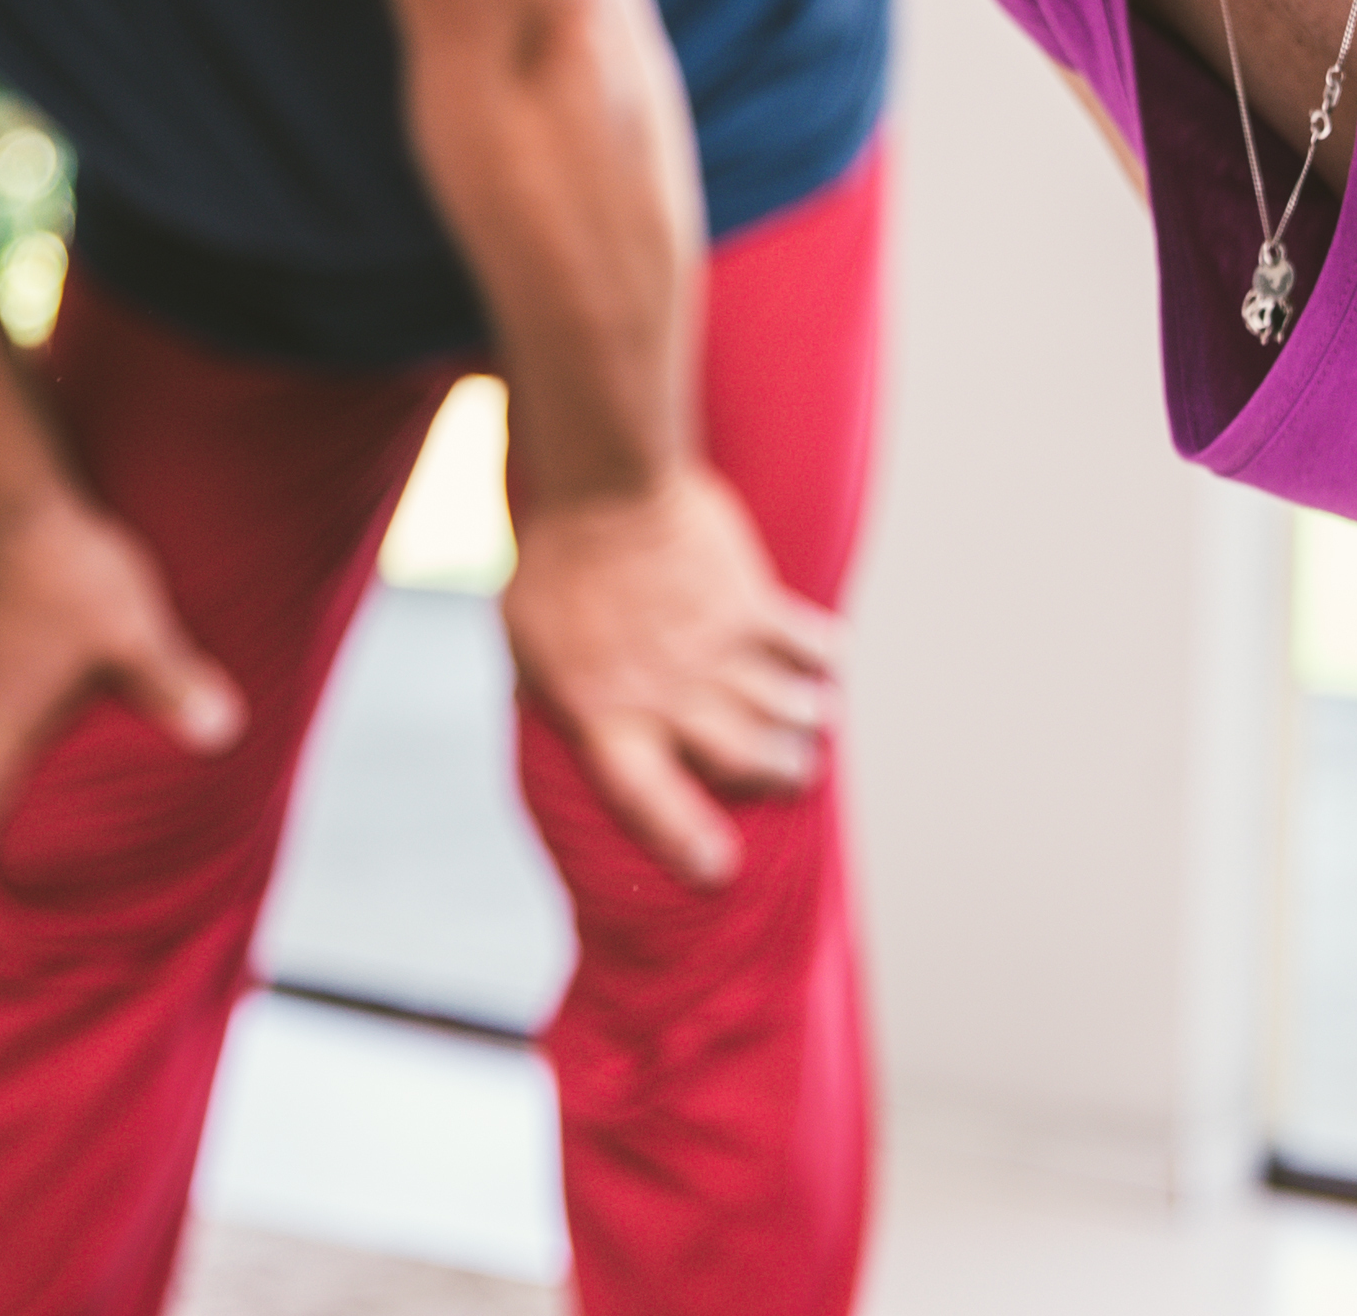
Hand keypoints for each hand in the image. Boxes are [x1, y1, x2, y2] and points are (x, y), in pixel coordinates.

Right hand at [0, 486, 247, 872]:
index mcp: (8, 717)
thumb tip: (221, 733)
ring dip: (18, 708)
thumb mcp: (135, 632)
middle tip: (35, 788)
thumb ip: (174, 684)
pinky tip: (57, 636)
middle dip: (8, 772)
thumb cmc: (70, 568)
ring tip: (58, 710)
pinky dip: (22, 657)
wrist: (16, 488)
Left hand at [501, 466, 837, 884]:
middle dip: (781, 774)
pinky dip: (825, 656)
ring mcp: (716, 651)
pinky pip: (804, 641)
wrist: (600, 488)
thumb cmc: (552, 565)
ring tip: (817, 722)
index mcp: (606, 716)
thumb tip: (568, 719)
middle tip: (798, 774)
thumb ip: (555, 695)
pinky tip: (831, 661)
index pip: (650, 800)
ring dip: (808, 722)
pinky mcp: (750, 603)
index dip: (686, 839)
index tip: (718, 869)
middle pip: (743, 758)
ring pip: (783, 709)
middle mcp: (669, 696)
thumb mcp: (525, 648)